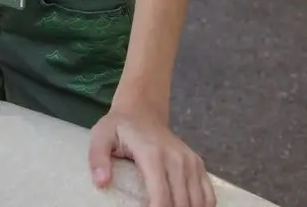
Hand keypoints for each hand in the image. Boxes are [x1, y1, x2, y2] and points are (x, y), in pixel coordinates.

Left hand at [89, 102, 215, 206]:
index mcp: (152, 154)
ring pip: (198, 203)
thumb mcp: (100, 136)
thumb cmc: (119, 127)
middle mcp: (176, 159)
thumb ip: (98, 158)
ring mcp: (190, 161)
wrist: (141, 110)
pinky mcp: (198, 164)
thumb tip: (102, 183)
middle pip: (181, 204)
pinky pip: (208, 196)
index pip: (161, 197)